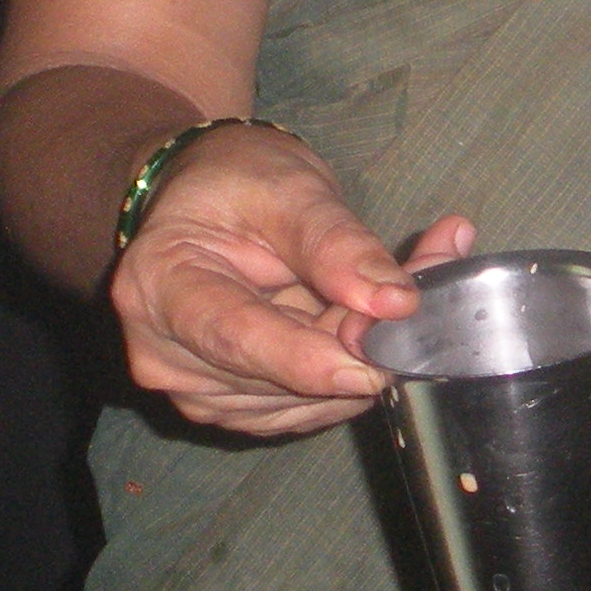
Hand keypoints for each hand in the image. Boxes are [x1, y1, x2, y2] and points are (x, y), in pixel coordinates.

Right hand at [108, 124, 474, 436]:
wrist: (210, 202)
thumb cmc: (235, 181)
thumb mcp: (287, 188)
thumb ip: (335, 244)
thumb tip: (393, 303)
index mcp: (156, 286)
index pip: (234, 337)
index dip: (308, 358)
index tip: (375, 362)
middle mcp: (164, 355)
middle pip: (280, 374)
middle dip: (363, 342)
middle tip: (434, 279)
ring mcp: (201, 392)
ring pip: (309, 397)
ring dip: (368, 352)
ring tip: (403, 284)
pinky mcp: (241, 408)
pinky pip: (315, 403)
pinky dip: (356, 365)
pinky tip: (375, 319)